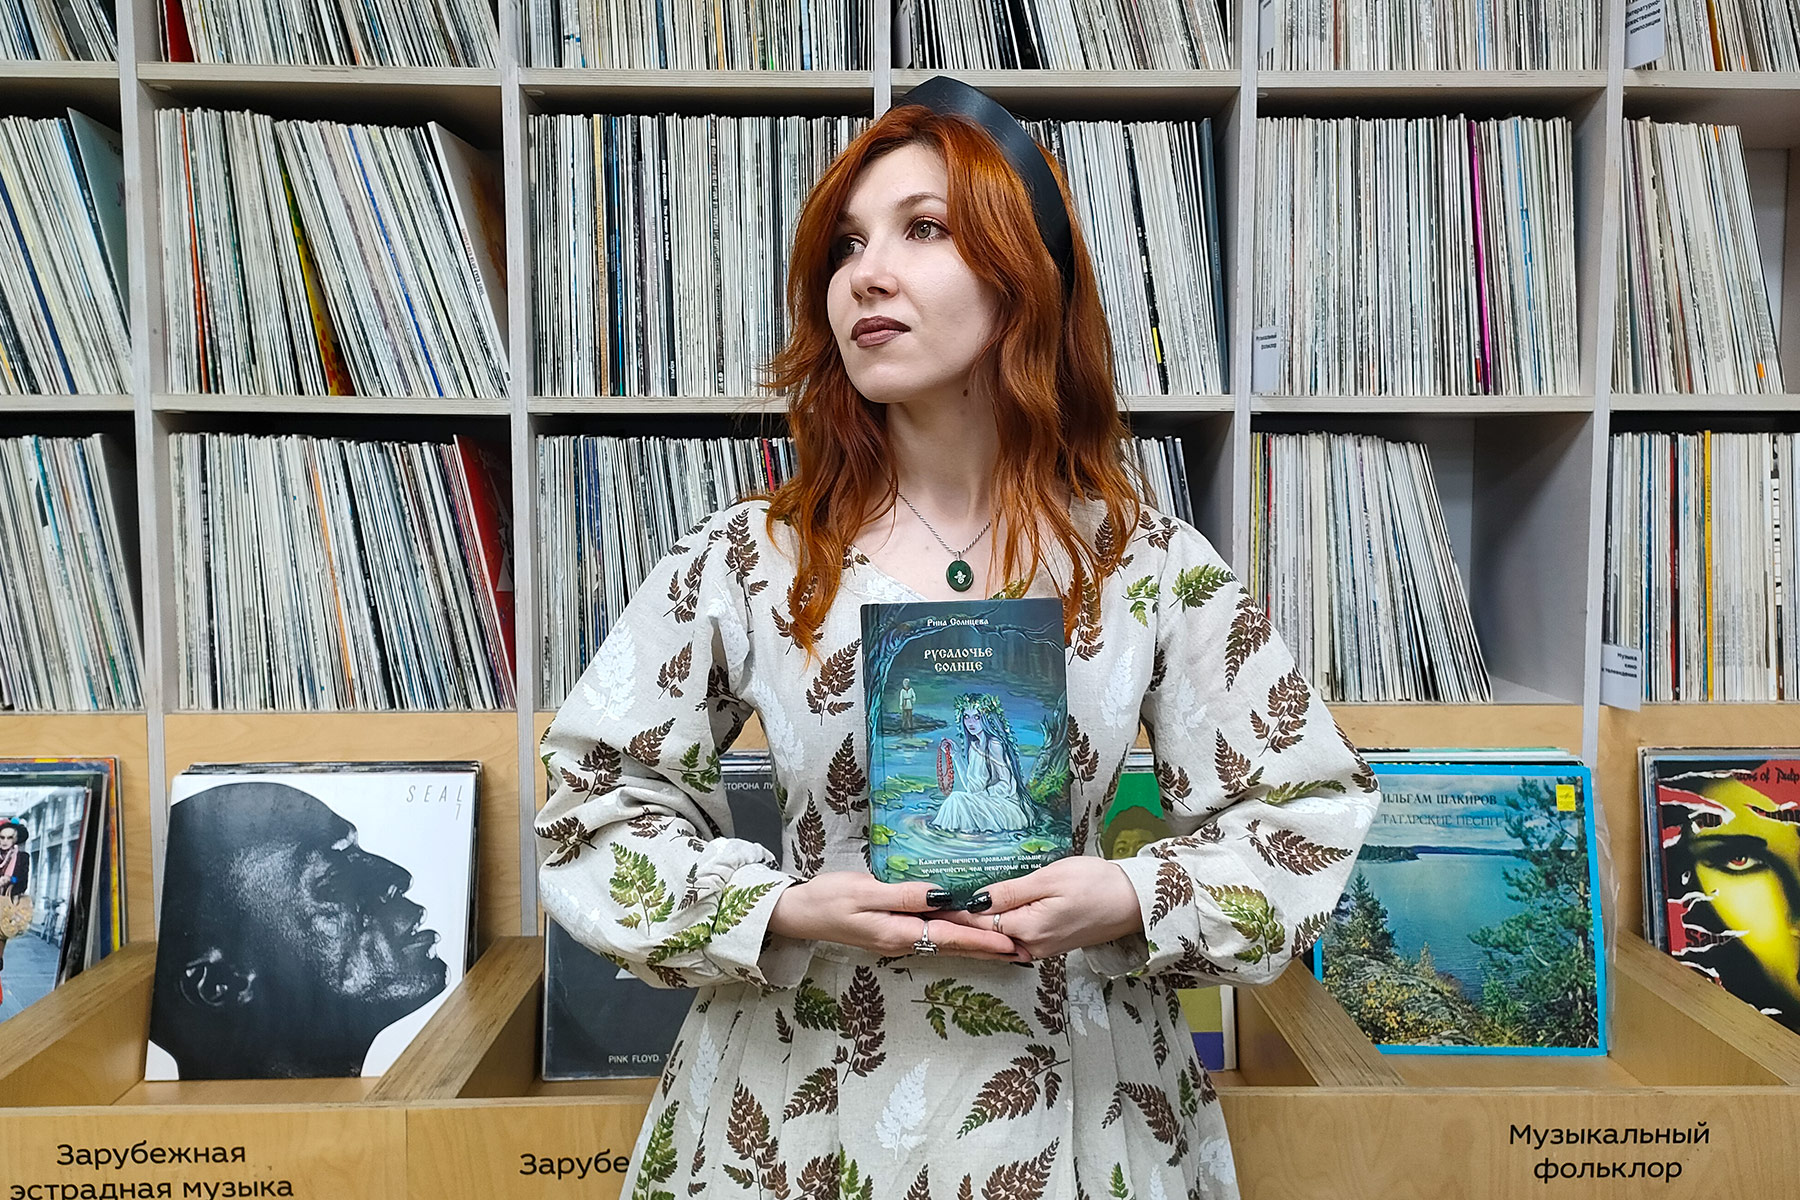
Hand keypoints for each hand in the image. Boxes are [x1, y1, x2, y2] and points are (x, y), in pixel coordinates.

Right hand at [767, 871, 1022, 961]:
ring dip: (976, 944)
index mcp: (899, 933)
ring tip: (1006, 945)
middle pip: (954, 946)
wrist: (799, 913)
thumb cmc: (828, 899)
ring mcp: (899, 938)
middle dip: (989, 948)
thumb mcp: (865, 892)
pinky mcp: (894, 931)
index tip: (1011, 943)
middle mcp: (903, 941)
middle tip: (1023, 950)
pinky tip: (968, 932)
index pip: (950, 937)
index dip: (982, 939)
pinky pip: (934, 937)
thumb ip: (904, 895)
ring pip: (946, 943)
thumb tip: (942, 896)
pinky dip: (957, 937)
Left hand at [939, 857, 1141, 960]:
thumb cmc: (1096, 884)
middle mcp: (1030, 947)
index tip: (923, 906)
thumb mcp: (1050, 879)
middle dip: (953, 924)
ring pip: (995, 940)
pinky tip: (977, 920)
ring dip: (970, 929)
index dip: (949, 914)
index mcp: (1028, 930)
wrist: (1134, 902)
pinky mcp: (1047, 945)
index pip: (976, 924)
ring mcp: (1039, 949)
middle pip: (983, 936)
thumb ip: (1010, 892)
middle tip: (922, 911)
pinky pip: (1010, 940)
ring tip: (939, 915)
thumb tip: (975, 900)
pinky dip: (991, 931)